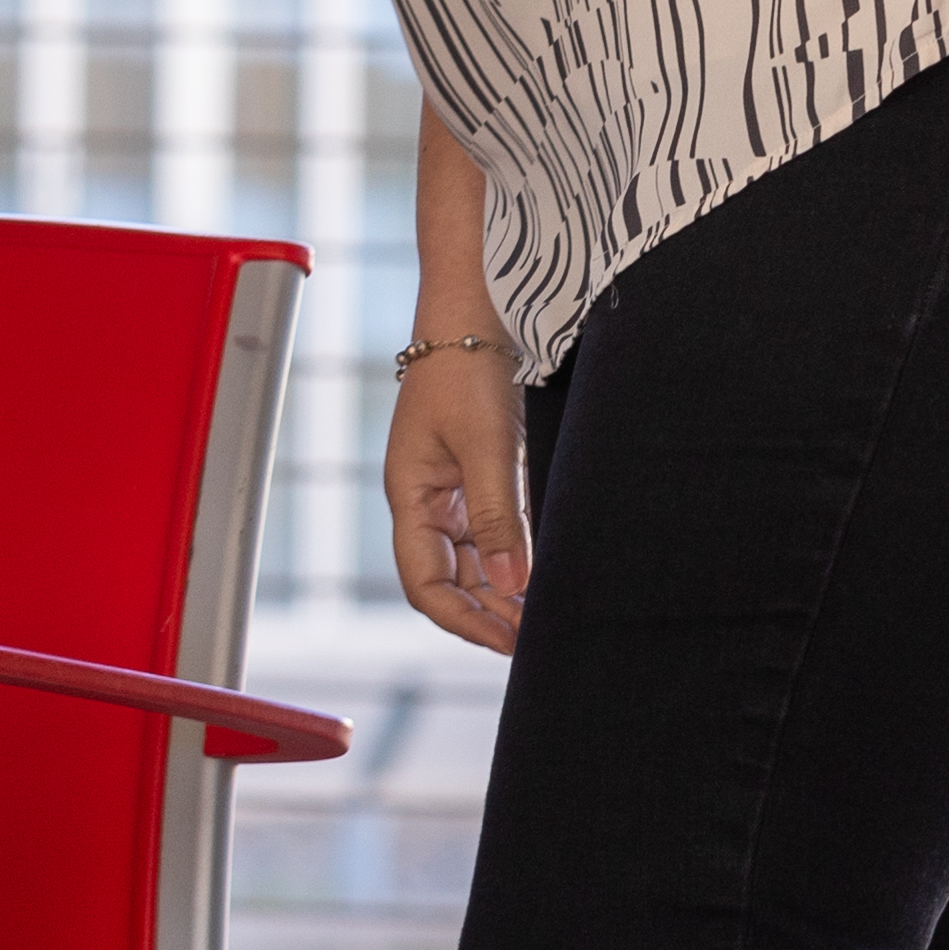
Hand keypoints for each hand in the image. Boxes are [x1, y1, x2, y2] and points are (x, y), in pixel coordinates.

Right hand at [386, 343, 530, 653]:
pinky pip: (485, 531)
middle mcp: (422, 499)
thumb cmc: (466, 367)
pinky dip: (508, 555)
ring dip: (500, 587)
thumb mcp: (487, 445)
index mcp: (409, 495)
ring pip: (468, 560)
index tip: (509, 640)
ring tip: (539, 608)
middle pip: (447, 578)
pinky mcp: (472, 473)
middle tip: (536, 630)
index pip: (425, 583)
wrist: (473, 309)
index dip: (463, 619)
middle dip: (487, 610)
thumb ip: (498, 516)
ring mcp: (446, 487)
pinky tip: (534, 567)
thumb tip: (512, 582)